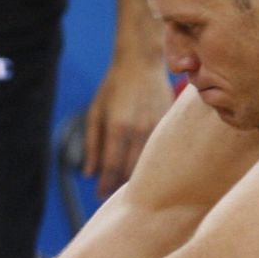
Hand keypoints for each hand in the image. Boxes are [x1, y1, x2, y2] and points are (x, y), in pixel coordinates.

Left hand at [82, 56, 172, 196]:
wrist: (142, 61)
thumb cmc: (114, 86)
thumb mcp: (96, 112)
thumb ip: (92, 144)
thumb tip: (88, 174)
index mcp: (118, 127)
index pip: (111, 167)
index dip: (105, 185)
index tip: (99, 196)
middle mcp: (139, 130)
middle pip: (130, 170)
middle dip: (119, 185)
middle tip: (111, 196)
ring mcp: (158, 127)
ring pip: (148, 164)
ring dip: (137, 178)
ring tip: (128, 187)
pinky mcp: (170, 125)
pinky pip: (161, 151)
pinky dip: (153, 163)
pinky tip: (147, 170)